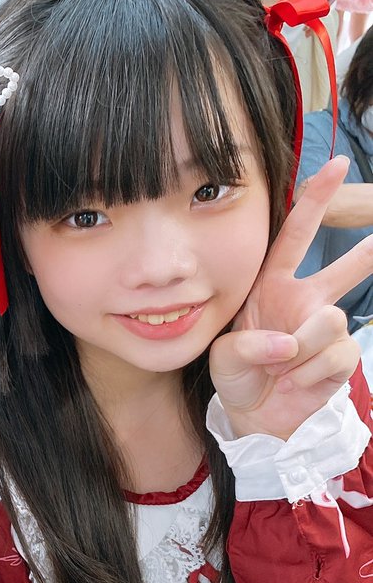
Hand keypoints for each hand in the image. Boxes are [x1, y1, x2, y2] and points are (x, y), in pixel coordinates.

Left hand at [209, 158, 372, 439]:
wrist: (254, 417)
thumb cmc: (236, 376)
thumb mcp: (223, 357)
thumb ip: (248, 345)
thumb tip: (290, 342)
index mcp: (271, 284)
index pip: (294, 234)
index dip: (314, 199)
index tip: (335, 165)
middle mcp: (304, 300)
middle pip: (344, 266)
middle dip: (368, 250)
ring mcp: (325, 329)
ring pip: (331, 319)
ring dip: (302, 348)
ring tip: (282, 365)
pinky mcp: (340, 358)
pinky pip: (334, 356)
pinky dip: (310, 373)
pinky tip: (296, 381)